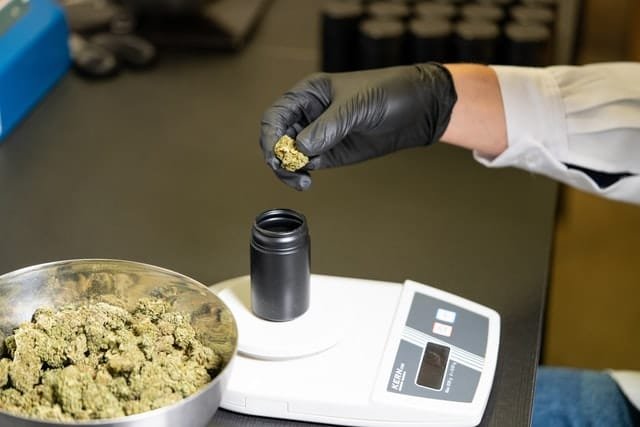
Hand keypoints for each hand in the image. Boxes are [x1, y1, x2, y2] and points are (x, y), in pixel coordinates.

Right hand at [260, 63, 456, 189]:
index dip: (270, 136)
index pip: (275, 116)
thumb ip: (328, 127)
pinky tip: (308, 180)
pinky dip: (301, 174)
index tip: (277, 155)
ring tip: (302, 181)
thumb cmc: (389, 92)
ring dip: (288, 170)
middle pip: (276, 138)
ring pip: (289, 156)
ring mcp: (318, 135)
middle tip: (289, 171)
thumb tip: (301, 149)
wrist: (418, 109)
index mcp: (308, 94)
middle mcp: (308, 114)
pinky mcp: (331, 153)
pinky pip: (307, 165)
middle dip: (277, 157)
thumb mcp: (357, 106)